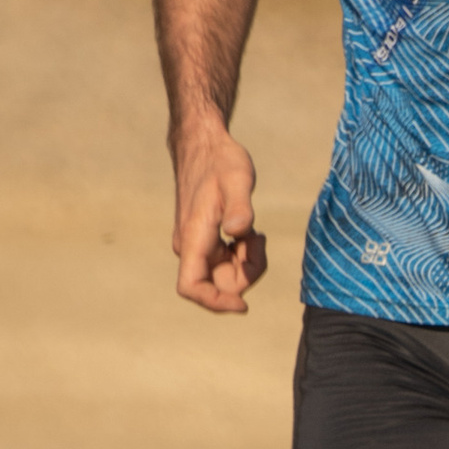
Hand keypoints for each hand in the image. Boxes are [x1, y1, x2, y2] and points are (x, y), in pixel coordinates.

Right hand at [172, 126, 266, 311]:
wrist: (204, 144)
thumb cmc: (220, 160)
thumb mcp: (237, 179)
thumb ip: (240, 206)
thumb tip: (239, 231)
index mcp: (193, 238)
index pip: (191, 286)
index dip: (215, 302)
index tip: (244, 304)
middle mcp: (190, 247)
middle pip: (217, 286)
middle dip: (245, 274)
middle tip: (258, 239)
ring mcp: (197, 245)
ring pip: (224, 275)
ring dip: (246, 263)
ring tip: (255, 232)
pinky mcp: (205, 241)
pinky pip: (226, 262)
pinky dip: (242, 254)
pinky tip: (249, 232)